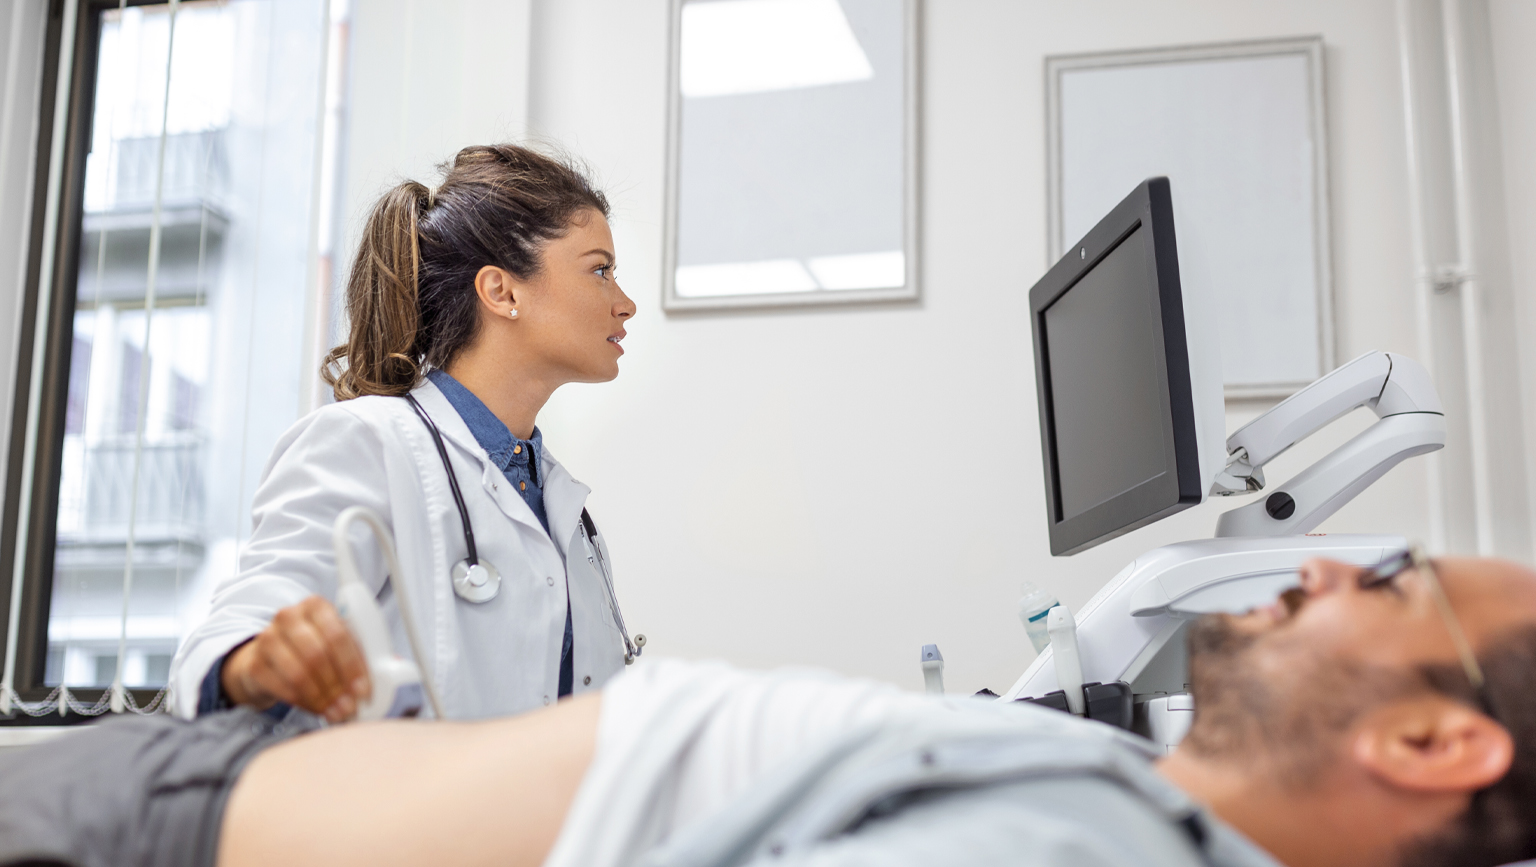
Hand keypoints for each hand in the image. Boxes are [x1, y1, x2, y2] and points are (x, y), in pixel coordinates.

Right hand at [223, 596, 369, 721]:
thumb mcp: (339, 643)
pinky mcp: (254, 662)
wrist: (272, 657)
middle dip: (338, 686)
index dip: (353, 666)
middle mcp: (290, 616)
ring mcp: (268, 638)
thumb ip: (363, 652)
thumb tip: (392, 669)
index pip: (338, 634)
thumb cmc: (315, 647)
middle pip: (317, 654)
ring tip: (337, 711)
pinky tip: (317, 709)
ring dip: (322, 698)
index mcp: (317, 606)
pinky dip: (304, 703)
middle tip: (350, 706)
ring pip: (299, 672)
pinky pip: (282, 687)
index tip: (364, 689)